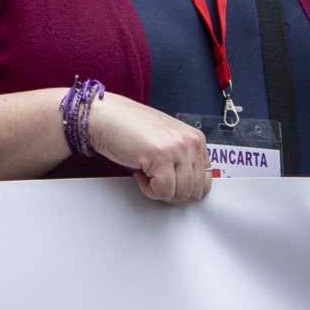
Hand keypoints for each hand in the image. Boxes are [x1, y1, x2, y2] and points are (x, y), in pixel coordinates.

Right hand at [86, 95, 211, 204]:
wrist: (103, 116)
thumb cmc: (127, 127)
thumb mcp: (164, 142)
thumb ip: (181, 159)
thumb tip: (188, 186)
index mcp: (195, 139)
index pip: (206, 180)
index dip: (185, 188)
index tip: (170, 184)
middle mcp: (191, 142)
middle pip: (195, 191)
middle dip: (172, 192)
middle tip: (155, 181)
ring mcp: (177, 149)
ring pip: (180, 193)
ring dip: (159, 190)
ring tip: (145, 173)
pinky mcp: (161, 156)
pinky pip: (162, 191)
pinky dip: (147, 188)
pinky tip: (139, 171)